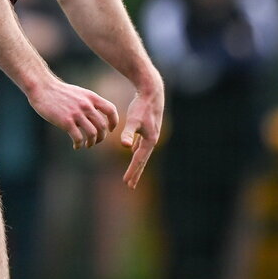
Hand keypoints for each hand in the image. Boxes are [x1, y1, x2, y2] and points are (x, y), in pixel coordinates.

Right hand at [28, 76, 118, 149]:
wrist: (42, 88)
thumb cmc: (59, 92)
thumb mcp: (79, 93)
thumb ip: (88, 103)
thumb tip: (95, 116)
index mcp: (91, 97)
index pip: (111, 110)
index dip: (114, 122)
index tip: (110, 129)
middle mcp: (86, 105)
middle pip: (102, 126)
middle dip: (102, 137)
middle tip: (96, 141)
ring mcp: (76, 114)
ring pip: (93, 133)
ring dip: (92, 142)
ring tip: (87, 145)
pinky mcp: (66, 122)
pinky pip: (78, 138)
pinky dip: (79, 144)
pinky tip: (76, 146)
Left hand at [120, 71, 163, 188]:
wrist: (151, 92)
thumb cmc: (142, 106)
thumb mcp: (133, 119)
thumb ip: (129, 133)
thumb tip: (125, 146)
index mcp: (149, 140)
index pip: (138, 160)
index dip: (132, 171)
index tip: (126, 182)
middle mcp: (152, 140)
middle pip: (142, 160)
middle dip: (136, 173)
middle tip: (129, 186)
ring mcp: (150, 135)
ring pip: (142, 153)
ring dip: (137, 163)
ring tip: (132, 173)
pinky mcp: (148, 129)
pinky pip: (141, 145)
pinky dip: (137, 151)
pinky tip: (133, 152)